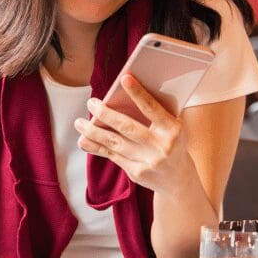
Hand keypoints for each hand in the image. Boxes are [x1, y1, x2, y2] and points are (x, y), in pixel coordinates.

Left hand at [74, 74, 197, 193]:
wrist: (178, 178)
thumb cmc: (172, 143)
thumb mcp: (172, 127)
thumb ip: (155, 114)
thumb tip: (125, 94)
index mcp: (173, 129)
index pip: (152, 108)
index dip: (138, 93)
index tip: (124, 79)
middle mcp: (162, 146)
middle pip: (128, 127)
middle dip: (106, 114)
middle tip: (91, 103)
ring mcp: (149, 161)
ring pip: (115, 143)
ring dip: (93, 132)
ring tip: (79, 123)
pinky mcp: (137, 173)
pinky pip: (112, 156)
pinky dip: (96, 147)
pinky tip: (84, 139)